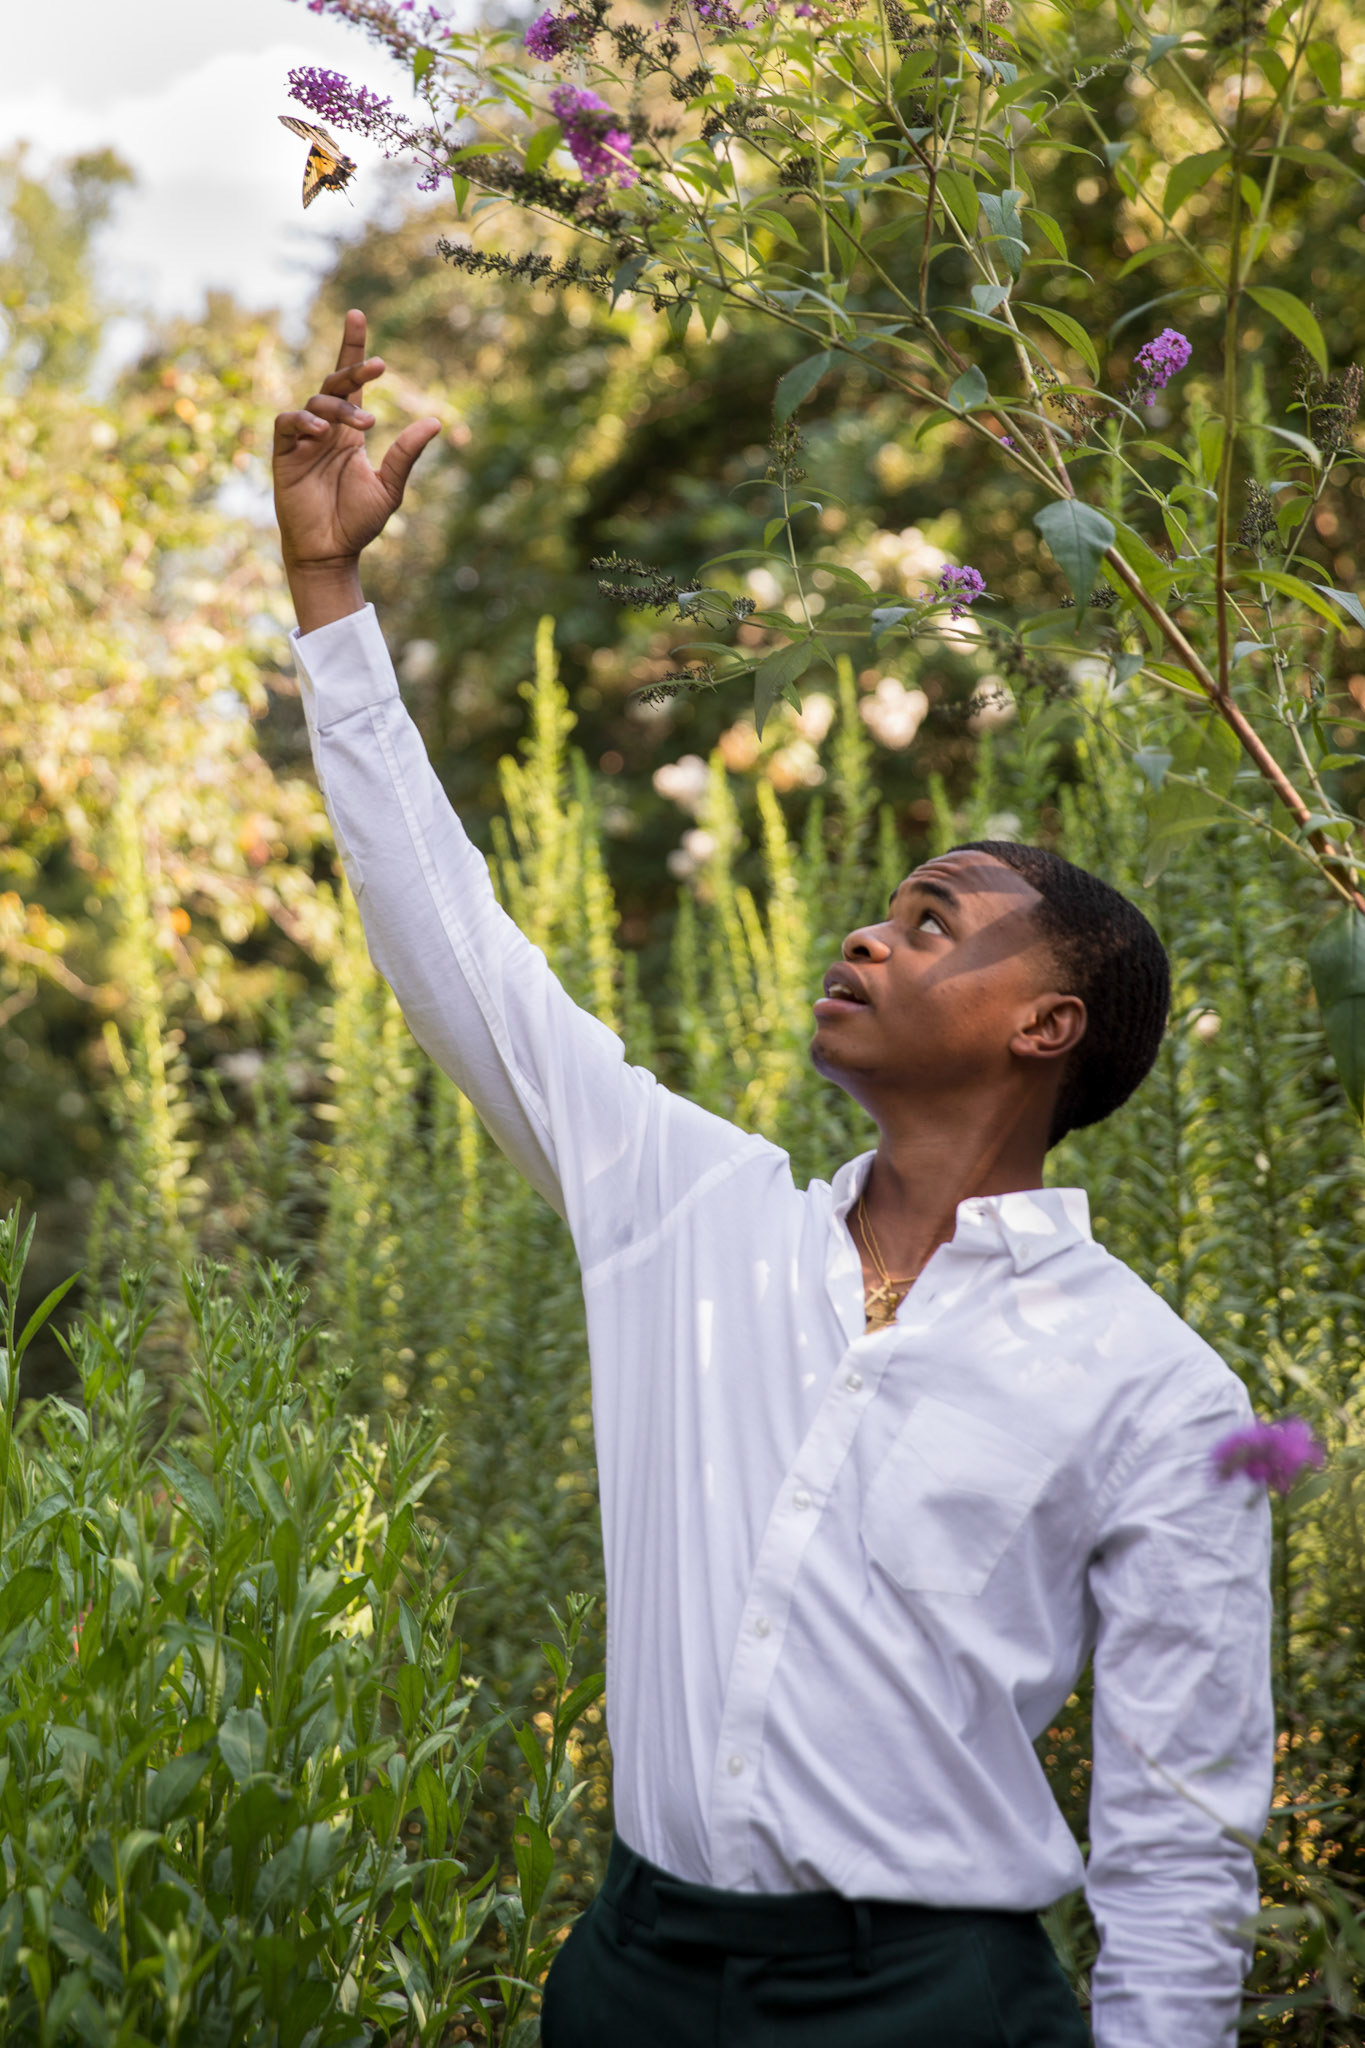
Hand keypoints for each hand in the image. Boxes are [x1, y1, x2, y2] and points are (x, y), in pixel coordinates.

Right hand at [273, 308, 441, 629]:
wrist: (330, 552)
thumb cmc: (358, 522)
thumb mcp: (390, 486)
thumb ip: (407, 454)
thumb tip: (435, 422)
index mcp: (350, 431)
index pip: (350, 380)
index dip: (353, 348)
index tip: (358, 315)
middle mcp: (326, 428)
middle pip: (333, 383)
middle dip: (352, 368)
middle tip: (378, 366)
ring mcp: (303, 440)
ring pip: (316, 401)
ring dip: (339, 406)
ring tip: (364, 423)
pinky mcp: (284, 455)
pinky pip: (287, 424)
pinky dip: (303, 421)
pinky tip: (322, 431)